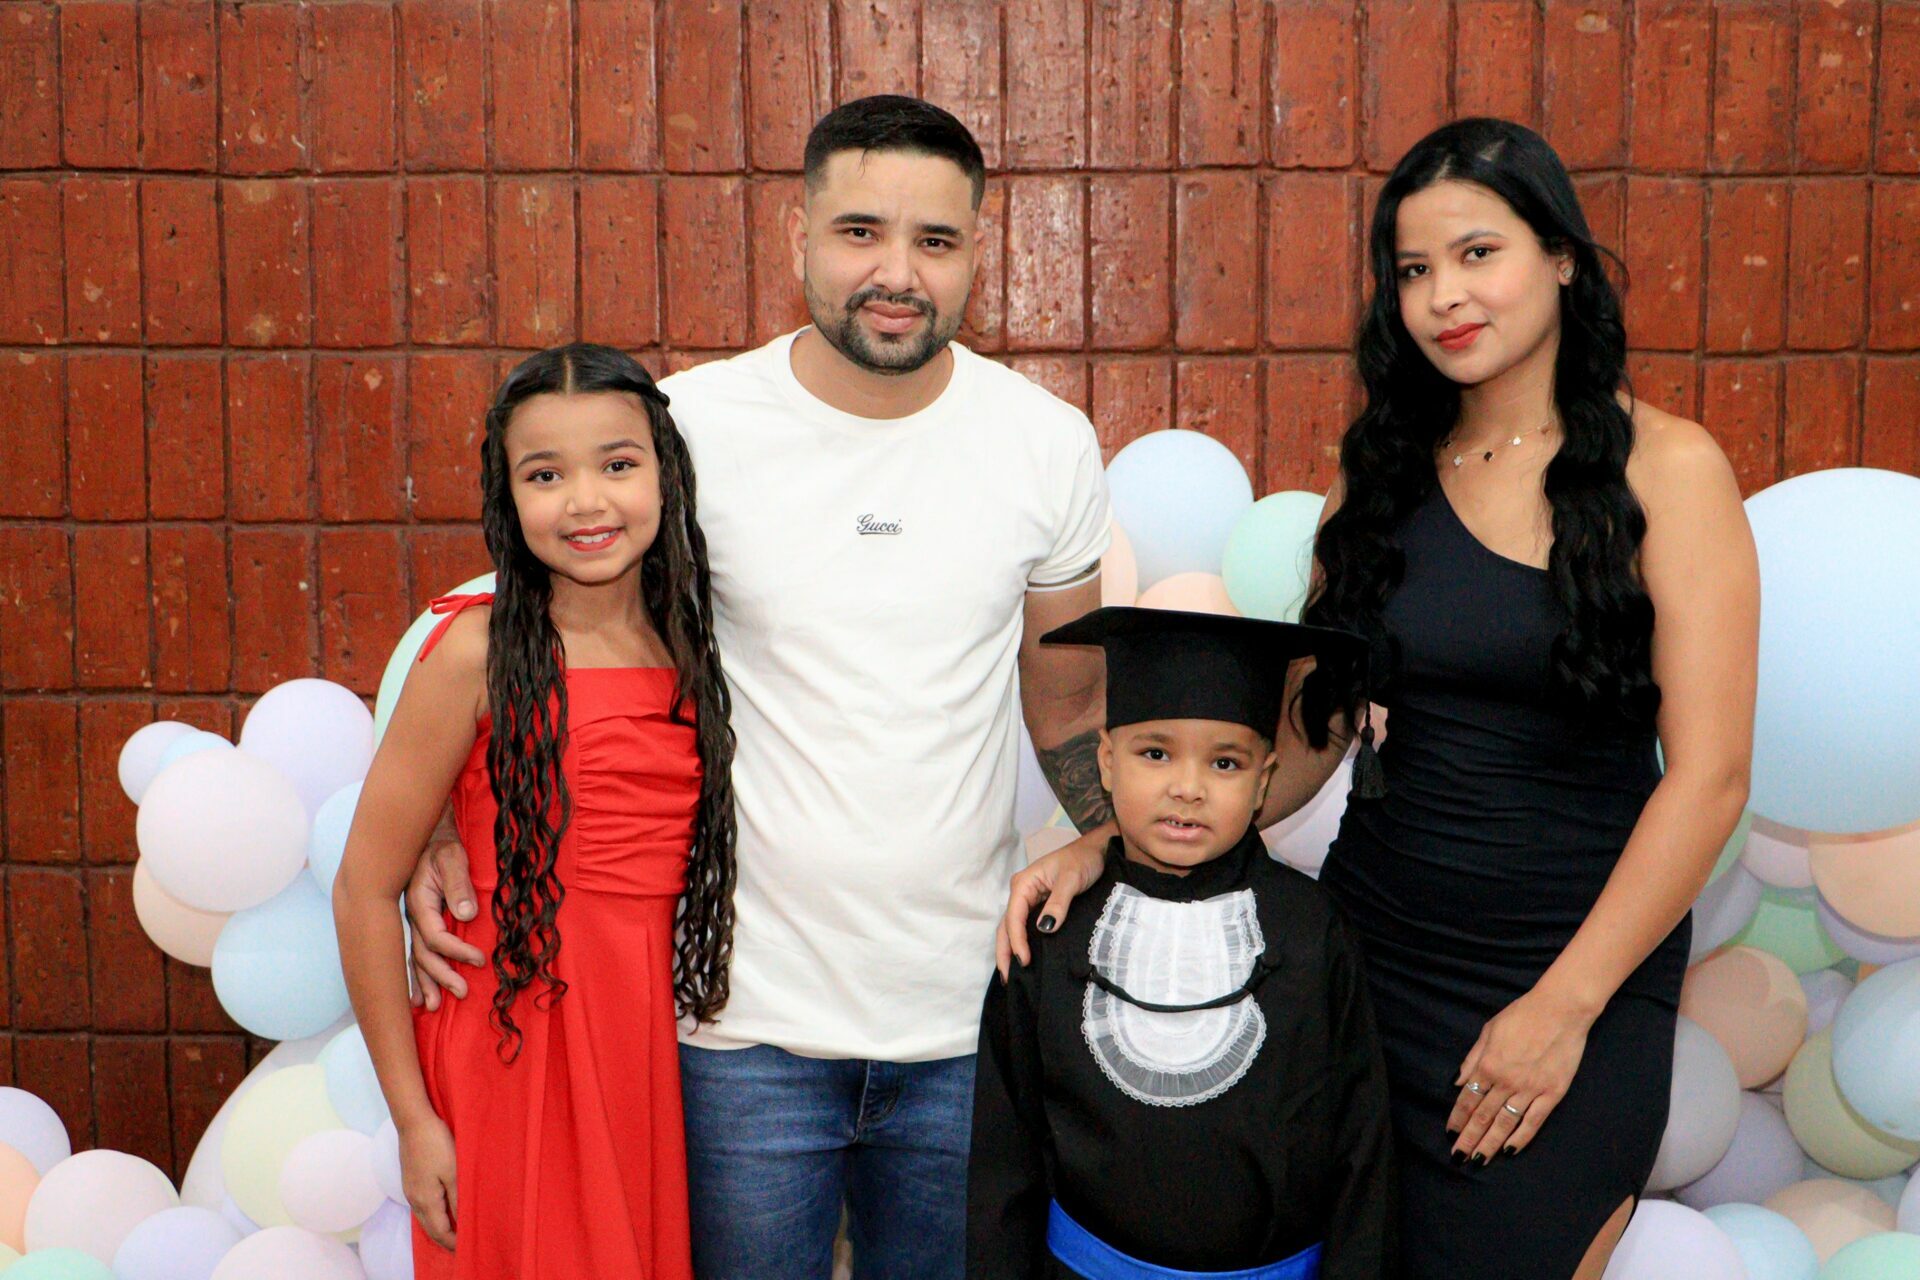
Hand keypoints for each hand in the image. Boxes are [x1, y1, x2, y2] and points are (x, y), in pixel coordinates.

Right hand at [400, 1111, 458, 1250]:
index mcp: (425, 1200)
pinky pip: (422, 1207)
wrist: (413, 1122)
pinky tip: (444, 1210)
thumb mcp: (453, 1172)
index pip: (440, 1231)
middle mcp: (414, 1200)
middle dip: (446, 1239)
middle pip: (430, 1228)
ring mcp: (410, 1190)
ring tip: (457, 1230)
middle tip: (463, 1243)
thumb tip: (461, 1223)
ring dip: (439, 1227)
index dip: (453, 1242)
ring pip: (425, 1218)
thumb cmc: (436, 1144)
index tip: (468, 1247)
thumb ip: (457, 1199)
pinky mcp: (410, 1181)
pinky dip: (434, 1215)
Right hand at [406, 840, 483, 1009]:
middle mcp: (412, 917)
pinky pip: (416, 954)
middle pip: (423, 954)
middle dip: (441, 976)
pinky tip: (417, 996)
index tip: (479, 960)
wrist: (429, 839)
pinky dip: (417, 976)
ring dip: (425, 983)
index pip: (436, 936)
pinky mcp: (419, 924)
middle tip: (462, 992)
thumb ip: (458, 885)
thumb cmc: (443, 847)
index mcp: (419, 902)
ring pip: (416, 958)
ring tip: (434, 1006)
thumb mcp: (453, 859)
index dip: (457, 951)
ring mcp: (413, 922)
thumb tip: (467, 915)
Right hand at [995, 823, 1111, 977]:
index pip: (1013, 917)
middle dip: (1005, 951)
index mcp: (1024, 883)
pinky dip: (1021, 942)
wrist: (1096, 850)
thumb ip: (1057, 903)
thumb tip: (1044, 929)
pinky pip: (1025, 925)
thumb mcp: (1071, 880)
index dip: (1016, 940)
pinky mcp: (1039, 904)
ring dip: (1010, 949)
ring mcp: (1029, 898)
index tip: (1024, 961)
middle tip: (1008, 978)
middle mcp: (1022, 891)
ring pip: (1013, 927)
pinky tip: (1024, 957)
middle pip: (1006, 925)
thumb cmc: (1083, 860)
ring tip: (1012, 974)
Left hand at [1447, 986, 1599, 1166]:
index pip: (1468, 1099)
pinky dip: (1520, 1138)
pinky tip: (1509, 1150)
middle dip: (1469, 1138)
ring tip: (1479, 1160)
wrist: (1561, 1010)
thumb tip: (1458, 1082)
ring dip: (1490, 1144)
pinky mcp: (1552, 1094)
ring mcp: (1530, 1089)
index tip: (1450, 1133)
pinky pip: (1533, 1121)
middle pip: (1483, 1116)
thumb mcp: (1489, 1030)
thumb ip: (1473, 1058)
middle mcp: (1506, 1081)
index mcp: (1488, 1065)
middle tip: (1458, 1157)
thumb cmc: (1522, 1015)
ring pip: (1505, 1123)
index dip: (1458, 1119)